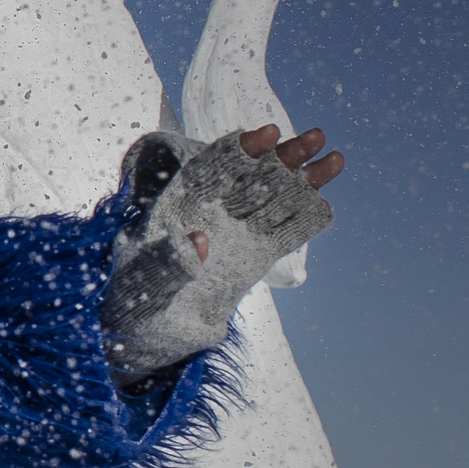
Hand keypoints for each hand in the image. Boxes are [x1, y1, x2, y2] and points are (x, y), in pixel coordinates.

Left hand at [105, 122, 344, 387]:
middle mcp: (210, 214)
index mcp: (177, 208)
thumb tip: (199, 243)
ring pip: (273, 200)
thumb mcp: (141, 285)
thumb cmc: (133, 304)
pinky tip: (325, 206)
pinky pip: (282, 235)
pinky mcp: (251, 258)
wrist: (146, 334)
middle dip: (283, 155)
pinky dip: (302, 222)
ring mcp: (234, 235)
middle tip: (317, 136)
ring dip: (302, 180)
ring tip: (335, 158)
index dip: (239, 150)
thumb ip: (168, 264)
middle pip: (251, 176)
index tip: (269, 134)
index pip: (211, 169)